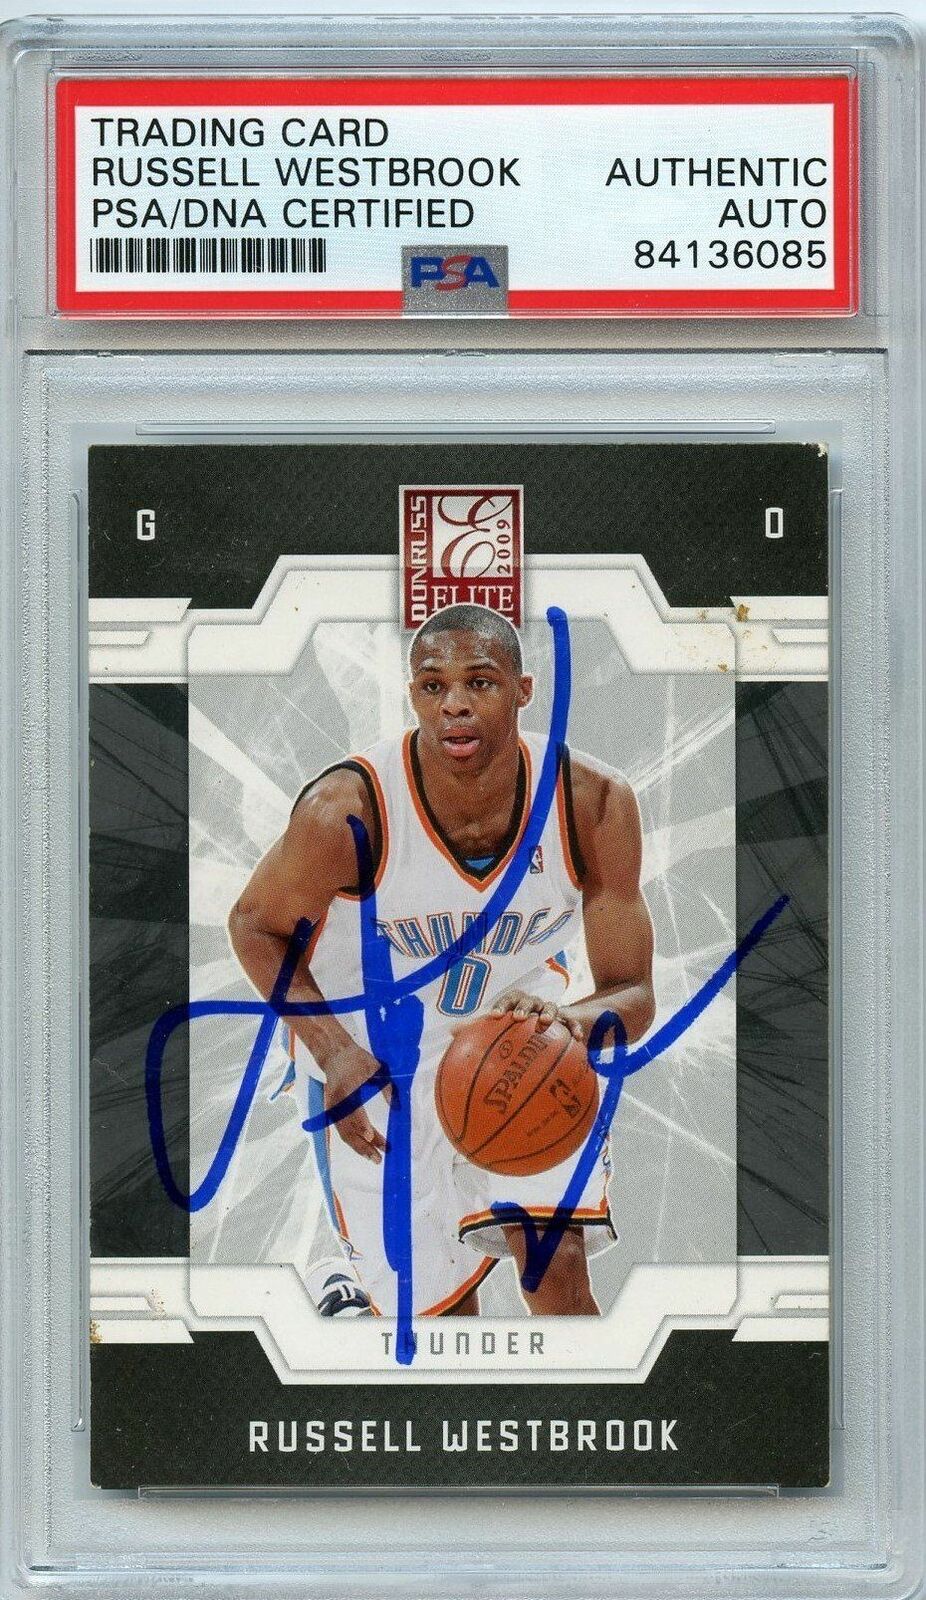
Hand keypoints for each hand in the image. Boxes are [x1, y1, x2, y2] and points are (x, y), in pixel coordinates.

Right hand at [323, 1042, 388, 1163]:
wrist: (335, 1055)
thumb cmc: (357, 1060)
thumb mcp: (375, 1069)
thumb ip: (386, 1087)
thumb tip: (396, 1106)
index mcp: (347, 1089)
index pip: (353, 1111)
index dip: (361, 1125)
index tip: (371, 1137)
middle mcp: (337, 1103)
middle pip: (348, 1129)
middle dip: (363, 1145)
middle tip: (379, 1157)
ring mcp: (333, 1109)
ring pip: (345, 1133)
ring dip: (359, 1147)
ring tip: (374, 1158)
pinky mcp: (333, 1112)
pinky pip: (342, 1131)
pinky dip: (353, 1142)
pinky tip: (364, 1149)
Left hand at [487, 987, 583, 1041]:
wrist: (547, 1030)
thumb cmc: (518, 1033)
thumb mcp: (502, 1032)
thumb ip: (483, 1033)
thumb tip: (457, 1036)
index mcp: (518, 1005)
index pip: (510, 999)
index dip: (502, 1005)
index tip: (495, 1016)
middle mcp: (535, 1006)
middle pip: (529, 1001)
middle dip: (524, 1007)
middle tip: (518, 1017)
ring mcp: (551, 1012)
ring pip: (551, 1007)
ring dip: (548, 1012)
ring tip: (545, 1021)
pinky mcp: (566, 1022)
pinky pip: (572, 1023)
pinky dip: (575, 1028)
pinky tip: (578, 1038)